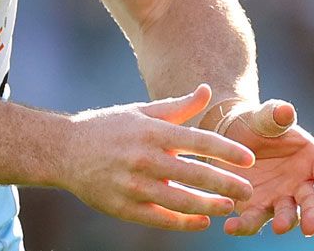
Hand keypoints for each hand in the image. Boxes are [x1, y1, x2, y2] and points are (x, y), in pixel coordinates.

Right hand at [58, 84, 257, 231]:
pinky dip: (185, 222)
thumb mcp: (141, 112)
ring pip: (181, 201)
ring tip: (230, 208)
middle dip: (226, 185)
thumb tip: (206, 90)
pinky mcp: (124, 207)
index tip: (249, 160)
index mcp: (151, 132)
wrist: (64, 151)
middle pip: (195, 174)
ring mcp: (134, 185)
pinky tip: (203, 221)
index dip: (226, 151)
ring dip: (210, 206)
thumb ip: (177, 107)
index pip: (198, 141)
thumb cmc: (108, 128)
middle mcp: (144, 158)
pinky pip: (161, 219)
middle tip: (248, 191)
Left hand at [213, 100, 313, 236]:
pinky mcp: (256, 206)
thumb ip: (276, 115)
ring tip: (277, 227)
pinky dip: (244, 226)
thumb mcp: (265, 116)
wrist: (231, 133)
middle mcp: (300, 184)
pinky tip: (231, 227)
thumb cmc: (257, 122)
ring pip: (286, 215)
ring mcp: (280, 198)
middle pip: (312, 203)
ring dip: (283, 222)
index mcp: (312, 159)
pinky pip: (253, 220)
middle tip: (309, 229)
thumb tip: (286, 110)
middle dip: (312, 216)